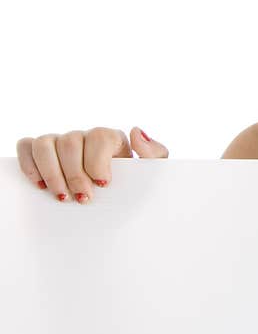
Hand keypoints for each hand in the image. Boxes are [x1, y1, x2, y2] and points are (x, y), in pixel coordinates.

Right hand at [17, 127, 168, 204]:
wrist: (117, 202)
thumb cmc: (133, 185)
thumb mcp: (151, 172)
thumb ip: (154, 153)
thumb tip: (135, 131)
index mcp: (110, 139)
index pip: (99, 136)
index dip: (97, 160)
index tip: (103, 184)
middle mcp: (83, 137)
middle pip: (70, 142)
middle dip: (75, 174)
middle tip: (83, 198)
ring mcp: (60, 143)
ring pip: (45, 143)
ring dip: (51, 172)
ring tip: (62, 196)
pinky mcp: (41, 152)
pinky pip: (26, 146)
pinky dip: (29, 164)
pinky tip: (40, 186)